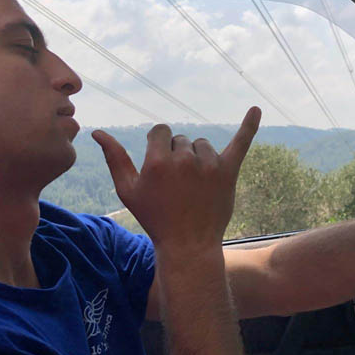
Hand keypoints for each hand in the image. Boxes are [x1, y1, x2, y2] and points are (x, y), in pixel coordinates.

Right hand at [91, 107, 260, 250]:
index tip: (160, 165)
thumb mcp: (128, 190)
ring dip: (197, 157)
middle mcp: (185, 159)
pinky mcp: (228, 172)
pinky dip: (249, 126)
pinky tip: (257, 109)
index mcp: (158, 162)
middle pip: (181, 139)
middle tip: (177, 185)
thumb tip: (98, 132)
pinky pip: (241, 143)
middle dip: (177, 155)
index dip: (158, 147)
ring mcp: (209, 165)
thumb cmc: (155, 218)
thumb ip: (115, 159)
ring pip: (202, 144)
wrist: (188, 245)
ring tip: (194, 183)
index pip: (161, 132)